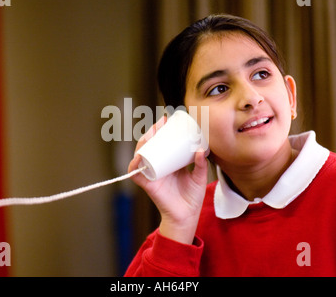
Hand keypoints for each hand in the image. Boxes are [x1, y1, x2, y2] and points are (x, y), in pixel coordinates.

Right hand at [128, 116, 208, 244]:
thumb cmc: (192, 197)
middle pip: (149, 146)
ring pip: (141, 155)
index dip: (161, 131)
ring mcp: (151, 175)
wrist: (187, 216)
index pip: (161, 143)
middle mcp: (157, 167)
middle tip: (160, 123)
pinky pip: (135, 174)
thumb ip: (201, 164)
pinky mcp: (147, 184)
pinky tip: (139, 156)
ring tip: (151, 135)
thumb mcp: (199, 177)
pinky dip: (135, 165)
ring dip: (142, 143)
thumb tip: (200, 149)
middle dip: (151, 133)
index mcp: (168, 163)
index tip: (168, 120)